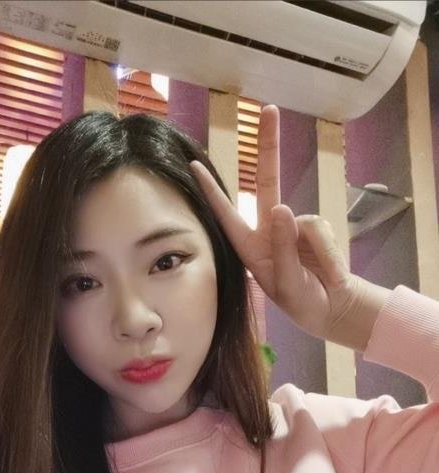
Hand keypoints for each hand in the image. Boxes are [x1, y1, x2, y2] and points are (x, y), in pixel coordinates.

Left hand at [190, 105, 357, 341]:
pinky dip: (327, 251)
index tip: (193, 164)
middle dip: (269, 146)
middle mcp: (270, 230)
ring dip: (313, 250)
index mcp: (250, 247)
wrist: (332, 308)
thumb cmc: (301, 301)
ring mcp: (294, 226)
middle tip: (268, 109)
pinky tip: (326, 267)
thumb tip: (284, 208)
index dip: (211, 190)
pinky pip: (321, 229)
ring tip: (314, 274)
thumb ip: (285, 249)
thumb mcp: (287, 283)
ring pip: (302, 221)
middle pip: (268, 182)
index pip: (226, 214)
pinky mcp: (316, 228)